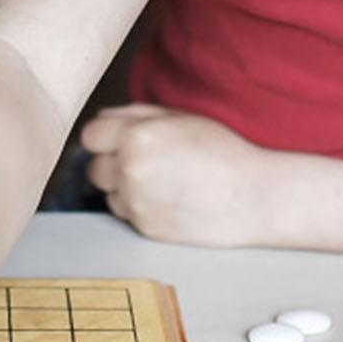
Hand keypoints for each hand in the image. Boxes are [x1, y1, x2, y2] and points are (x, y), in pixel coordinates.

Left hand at [79, 104, 273, 246]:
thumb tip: (104, 120)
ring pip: (107, 193)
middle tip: (146, 161)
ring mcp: (136, 202)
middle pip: (93, 168)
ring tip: (161, 181)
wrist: (253, 196)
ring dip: (123, 188)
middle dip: (112, 163)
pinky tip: (167, 199)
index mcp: (136, 135)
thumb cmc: (222, 151)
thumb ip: (136, 114)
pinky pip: (125, 214)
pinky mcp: (144, 227)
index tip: (121, 139)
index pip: (90, 136)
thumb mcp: (181, 117)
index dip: (105, 137)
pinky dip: (138, 207)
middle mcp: (130, 169)